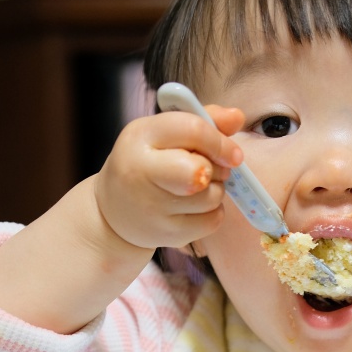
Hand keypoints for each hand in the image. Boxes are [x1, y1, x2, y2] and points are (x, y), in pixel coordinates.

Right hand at [94, 105, 244, 251]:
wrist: (115, 211)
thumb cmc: (146, 164)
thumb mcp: (164, 133)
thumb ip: (202, 120)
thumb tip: (237, 117)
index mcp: (142, 136)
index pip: (192, 130)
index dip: (220, 141)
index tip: (233, 153)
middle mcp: (142, 171)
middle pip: (200, 170)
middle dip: (217, 169)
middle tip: (210, 169)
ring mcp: (153, 208)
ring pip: (211, 197)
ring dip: (216, 190)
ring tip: (198, 188)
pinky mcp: (167, 234)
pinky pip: (212, 221)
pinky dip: (213, 213)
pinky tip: (196, 207)